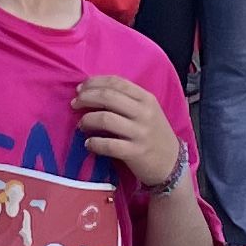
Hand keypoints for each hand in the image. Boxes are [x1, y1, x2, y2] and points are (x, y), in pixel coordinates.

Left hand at [73, 72, 184, 187]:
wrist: (171, 163)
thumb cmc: (154, 133)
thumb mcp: (147, 111)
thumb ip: (126, 100)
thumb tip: (93, 91)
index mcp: (146, 98)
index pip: (116, 82)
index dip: (94, 82)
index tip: (80, 89)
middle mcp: (144, 113)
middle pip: (107, 96)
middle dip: (86, 98)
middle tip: (74, 104)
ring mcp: (140, 133)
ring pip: (105, 119)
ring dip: (87, 120)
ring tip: (81, 125)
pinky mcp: (135, 152)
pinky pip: (108, 145)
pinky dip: (94, 143)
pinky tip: (89, 144)